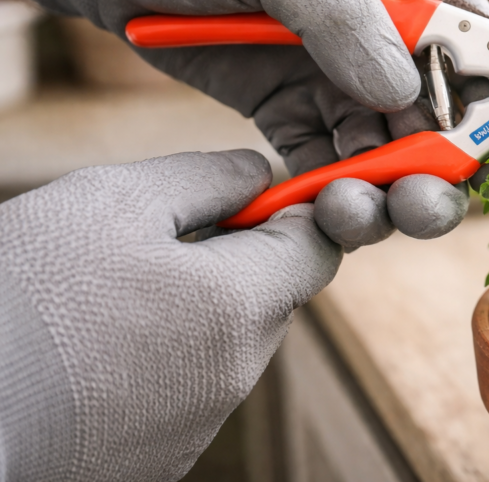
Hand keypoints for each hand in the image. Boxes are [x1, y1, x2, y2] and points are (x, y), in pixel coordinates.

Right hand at [0, 150, 341, 480]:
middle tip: (155, 242)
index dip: (292, 212)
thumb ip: (207, 179)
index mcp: (241, 307)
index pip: (318, 251)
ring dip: (190, 309)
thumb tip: (258, 175)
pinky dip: (157, 358)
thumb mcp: (114, 201)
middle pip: (272, 298)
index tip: (248, 196)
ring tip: (107, 296)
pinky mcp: (156, 460)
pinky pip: (182, 390)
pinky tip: (93, 347)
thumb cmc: (23, 299)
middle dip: (233, 260)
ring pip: (224, 344)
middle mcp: (235, 377)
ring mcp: (196, 427)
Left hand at [4, 0, 488, 247]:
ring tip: (358, 211)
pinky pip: (332, 160)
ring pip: (391, 143)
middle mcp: (378, 21)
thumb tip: (404, 95)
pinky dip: (335, 190)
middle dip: (441, 157)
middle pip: (441, 103)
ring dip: (388, 184)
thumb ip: (345, 16)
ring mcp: (337, 68)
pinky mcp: (295, 108)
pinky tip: (326, 208)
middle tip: (421, 201)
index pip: (473, 31)